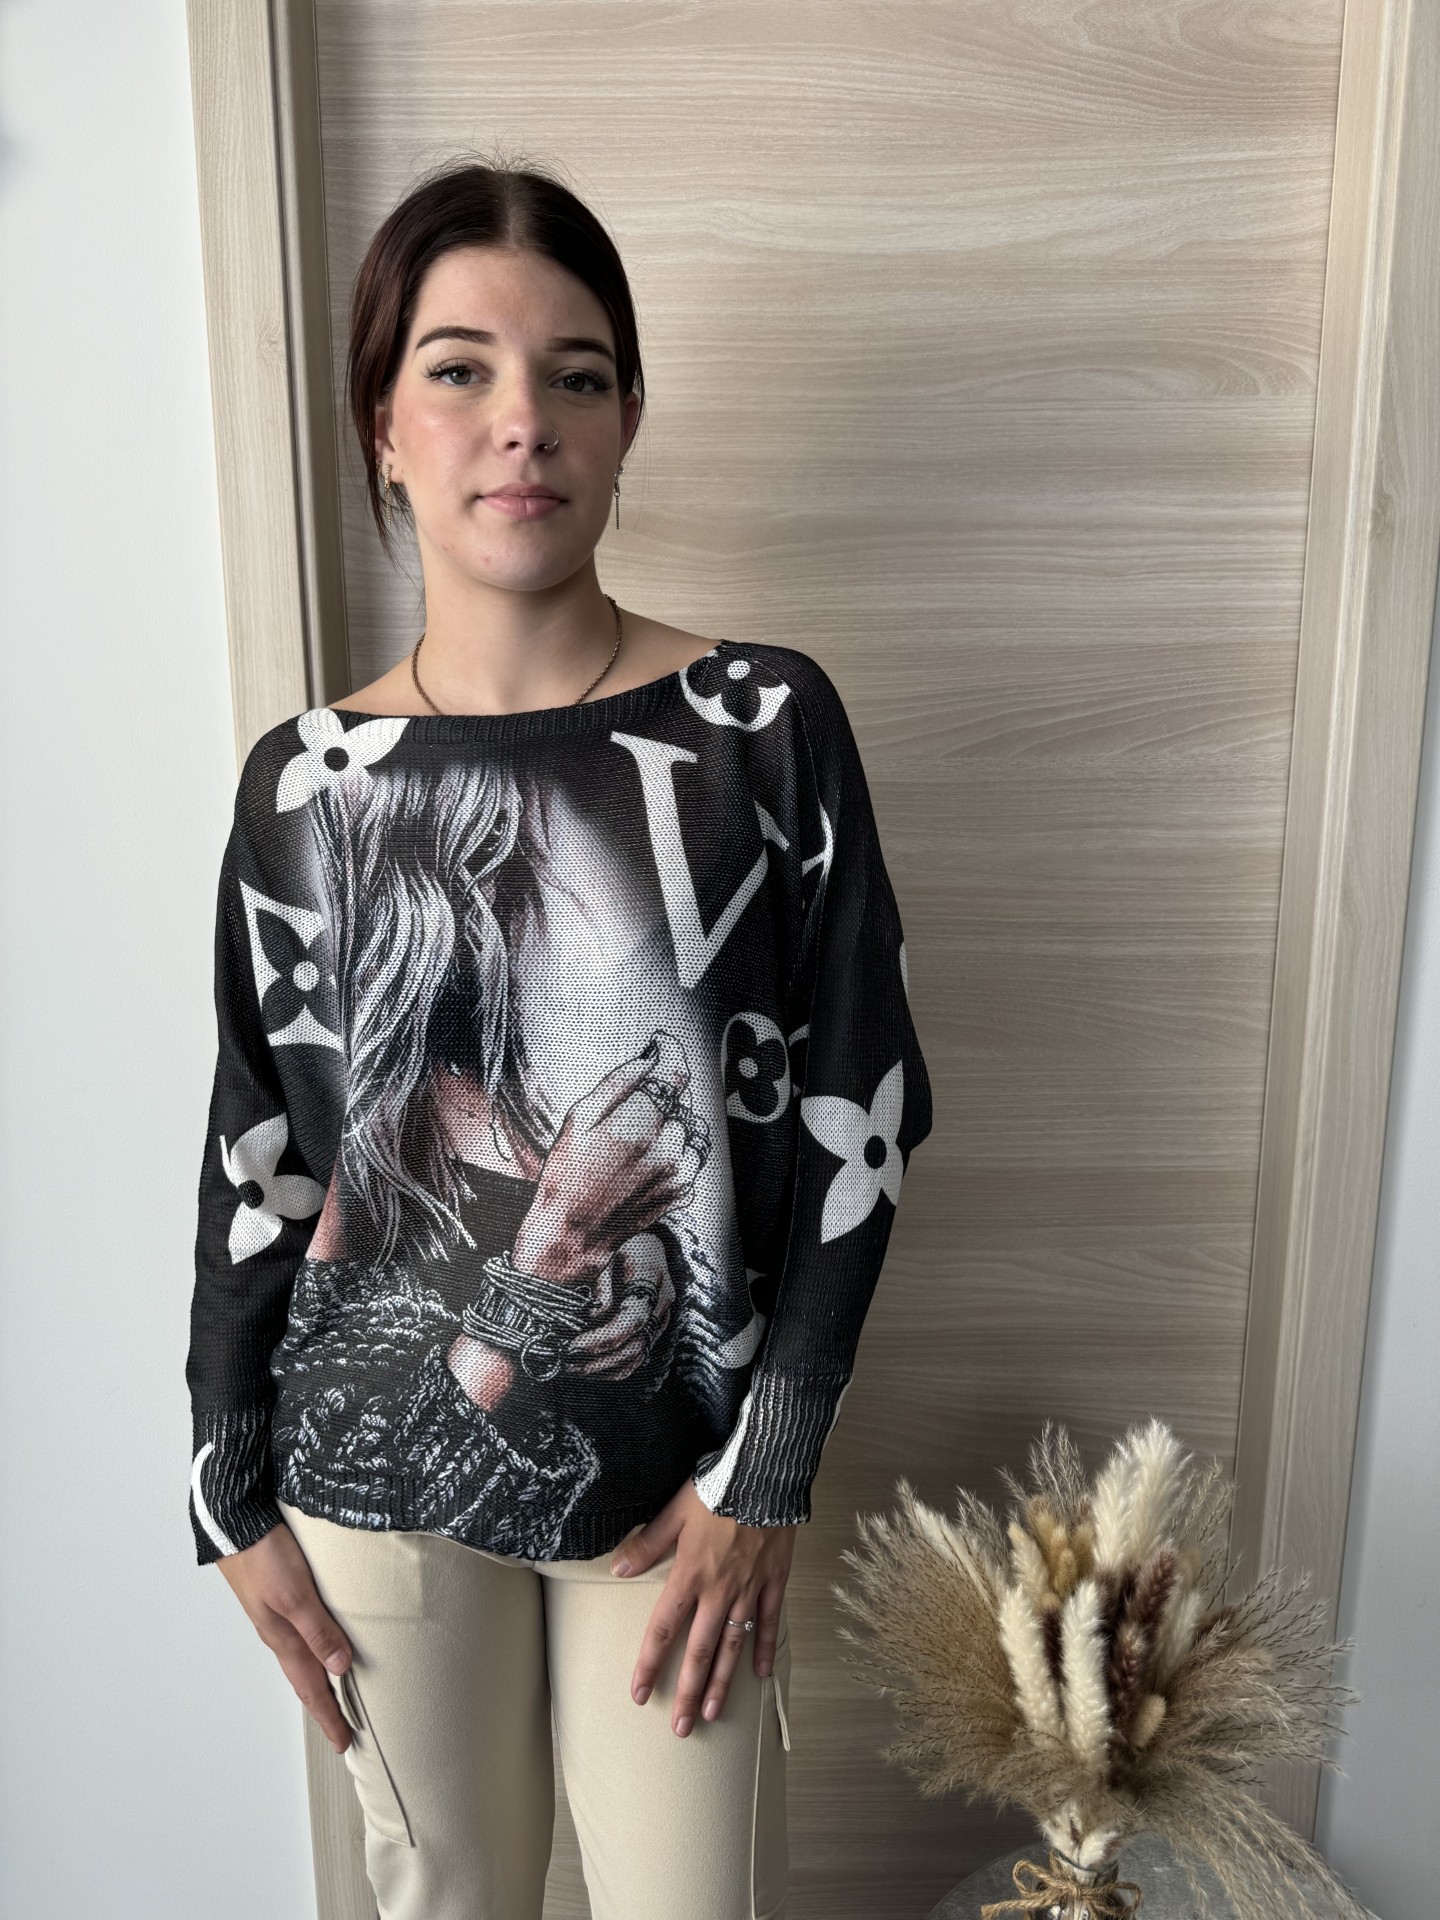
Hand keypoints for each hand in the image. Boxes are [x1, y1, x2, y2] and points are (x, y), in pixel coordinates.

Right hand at [215, 1521, 354, 1754]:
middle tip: (342, 1732)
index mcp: (283, 1638)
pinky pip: (299, 1638)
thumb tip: (341, 1667)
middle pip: (306, 1679)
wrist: (234, 1523)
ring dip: (318, 1682)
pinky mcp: (278, 1596)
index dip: (328, 1715)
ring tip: (334, 1698)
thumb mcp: (295, 1594)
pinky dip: (312, 1654)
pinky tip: (319, 1648)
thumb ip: (318, 1630)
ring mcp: (276, 1616)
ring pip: (301, 1660)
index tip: (344, 1743)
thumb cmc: (264, 1555)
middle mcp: (279, 1632)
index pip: (311, 1687)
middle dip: (324, 1707)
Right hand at [511, 1032, 703, 1282]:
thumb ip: (617, 1084)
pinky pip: (691, 1157)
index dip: (670, 1052)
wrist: (572, 1233)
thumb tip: (647, 1059)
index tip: (663, 1046)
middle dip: (661, 1099)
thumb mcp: (578, 1119)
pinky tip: (648, 1161)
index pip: (674, 1073)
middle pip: (679, 1103)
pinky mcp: (682, 1191)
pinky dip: (677, 1152)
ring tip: (639, 1141)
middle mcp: (664, 1150)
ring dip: (671, 1126)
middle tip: (630, 1113)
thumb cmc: (567, 1176)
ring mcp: (677, 1174)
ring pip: (690, 1129)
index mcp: (637, 1127)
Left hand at [564, 1233, 674, 1378]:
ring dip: (603, 1368)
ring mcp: (661, 1321)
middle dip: (598, 1359)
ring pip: (636, 1357)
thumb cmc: (626, 1250)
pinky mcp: (654, 1332)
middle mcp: (662, 1304)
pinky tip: (588, 1369)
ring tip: (572, 1369)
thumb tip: (592, 1319)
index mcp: (651, 1279)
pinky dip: (612, 1370)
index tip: (573, 1346)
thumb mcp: (610, 1258)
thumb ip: (603, 1288)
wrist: (652, 1248)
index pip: (632, 1319)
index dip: (603, 1338)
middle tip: (566, 1361)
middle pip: (634, 1345)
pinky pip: (637, 1360)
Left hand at [611, 1479, 796, 1736]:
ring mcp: (750, 1589)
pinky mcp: (775, 1580)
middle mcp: (719, 1590)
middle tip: (680, 1728)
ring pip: (733, 1644)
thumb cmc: (717, 1488)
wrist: (765, 1472)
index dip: (648, 1663)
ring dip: (722, 1681)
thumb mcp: (674, 1511)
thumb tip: (617, 1569)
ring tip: (710, 1713)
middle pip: (699, 1650)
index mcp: (689, 1574)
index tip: (637, 1694)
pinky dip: (766, 1648)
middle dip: (687, 1691)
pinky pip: (770, 1621)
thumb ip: (648, 1544)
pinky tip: (761, 1674)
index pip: (663, 1628)